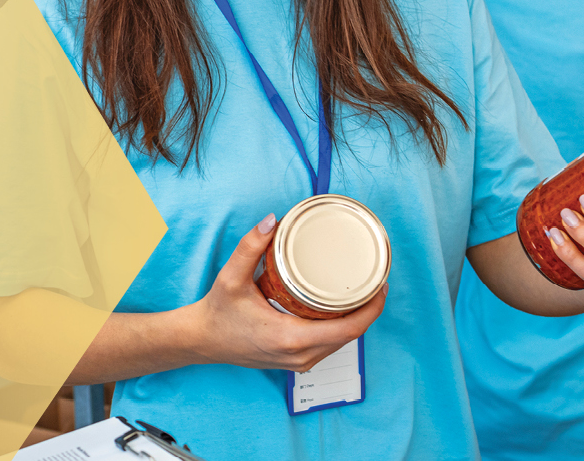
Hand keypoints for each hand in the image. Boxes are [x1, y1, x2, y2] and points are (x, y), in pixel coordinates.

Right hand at [180, 213, 386, 371]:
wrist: (202, 341)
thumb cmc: (217, 314)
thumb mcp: (231, 277)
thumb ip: (251, 247)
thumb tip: (272, 221)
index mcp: (291, 338)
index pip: (350, 329)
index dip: (372, 308)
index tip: (380, 285)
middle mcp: (299, 356)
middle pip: (352, 336)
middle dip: (368, 309)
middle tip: (375, 280)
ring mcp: (299, 363)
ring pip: (342, 343)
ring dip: (356, 320)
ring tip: (363, 291)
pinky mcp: (296, 362)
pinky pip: (330, 346)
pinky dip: (341, 329)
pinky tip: (344, 310)